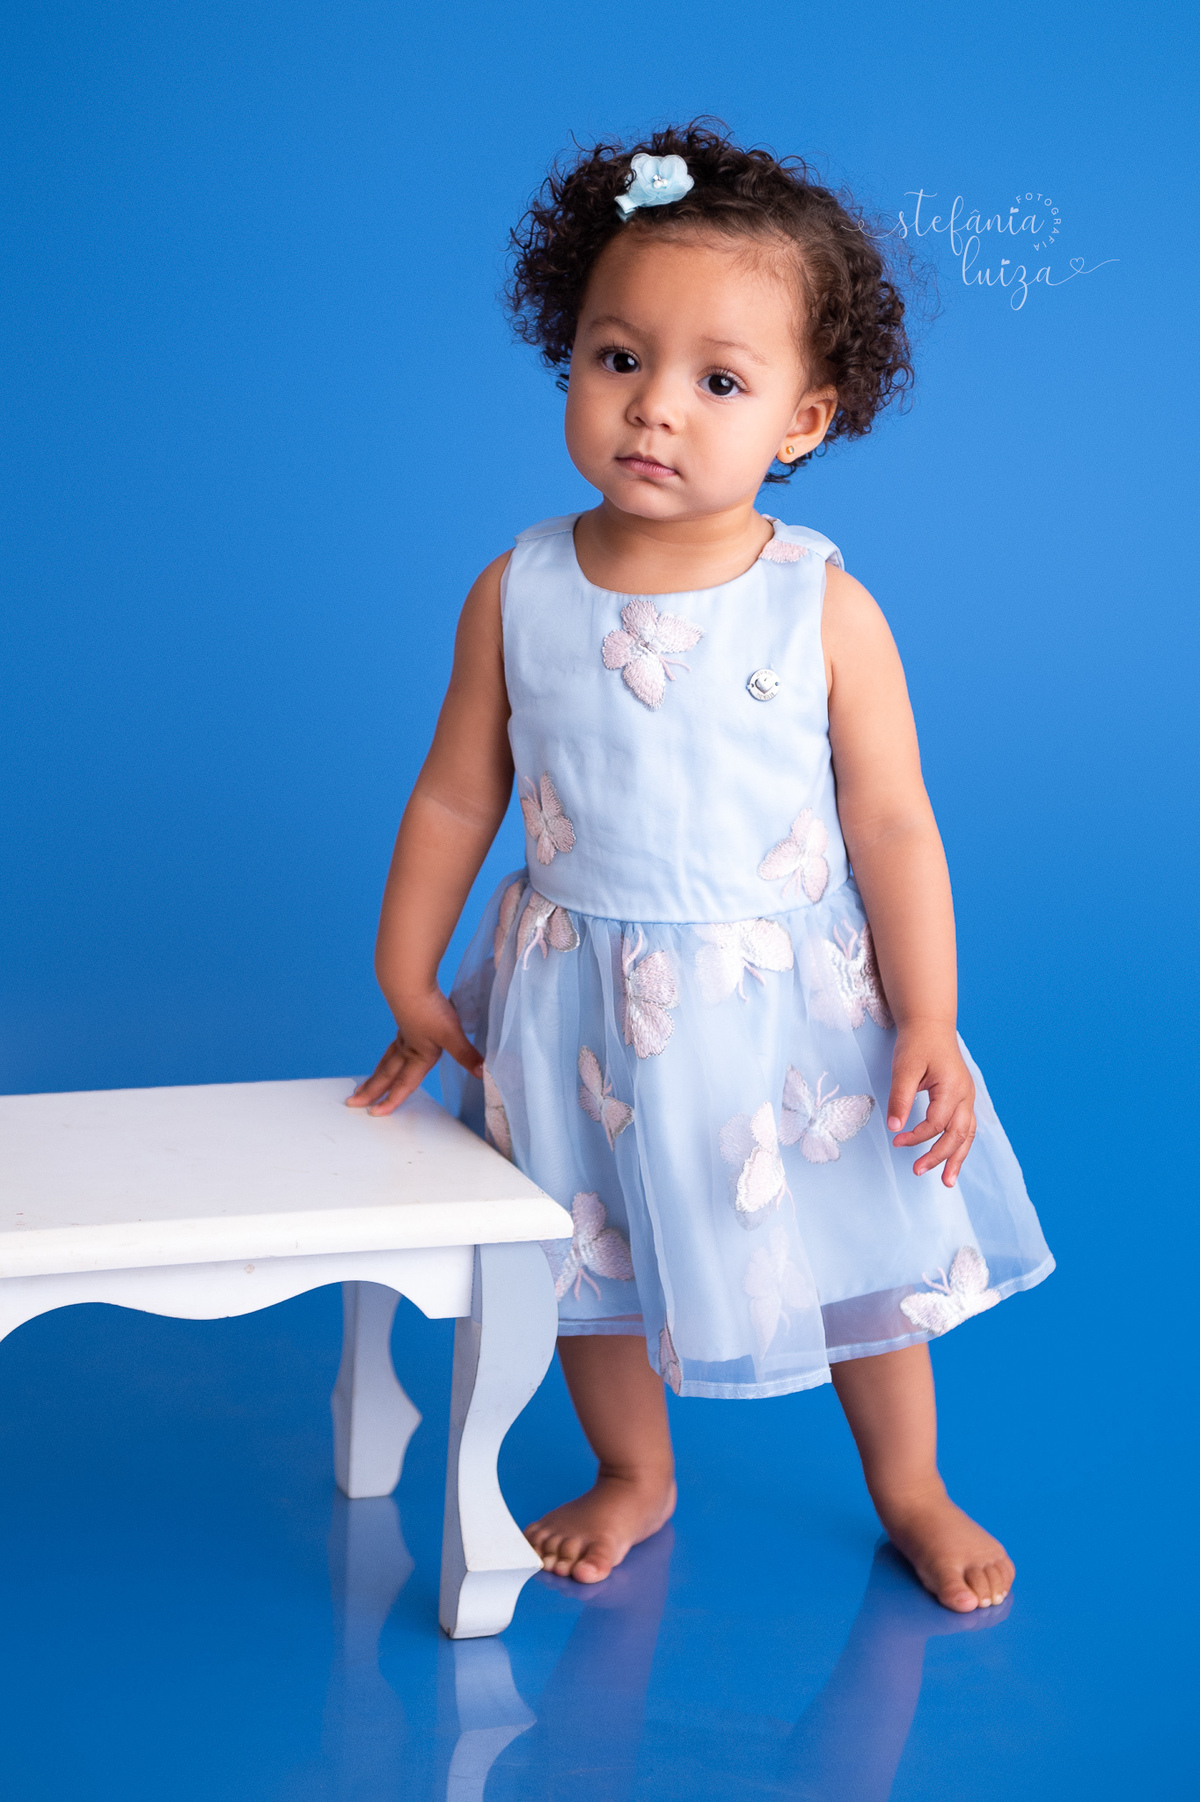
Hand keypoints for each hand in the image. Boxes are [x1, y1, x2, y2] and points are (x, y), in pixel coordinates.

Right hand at [345, 988, 482, 1116]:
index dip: (391, 1101)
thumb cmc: (429, 1009)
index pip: (404, 1084)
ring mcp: (403, 1034)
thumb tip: (483, 1073)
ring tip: (364, 1085)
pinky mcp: (404, 1021)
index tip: (376, 1114)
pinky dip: (387, 1055)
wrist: (409, 982)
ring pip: (386, 1060)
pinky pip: (393, 1045)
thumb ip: (466, 1055)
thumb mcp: (451, 1034)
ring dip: (376, 1075)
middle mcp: (407, 1048)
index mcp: (418, 1055)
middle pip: (386, 1074)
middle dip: (371, 1091)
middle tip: (354, 1103)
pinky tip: (391, 1053)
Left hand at [886, 1022, 975, 1185]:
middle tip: (918, 1171)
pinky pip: (966, 1127)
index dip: (917, 1136)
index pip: (937, 1122)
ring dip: (957, 1158)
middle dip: (939, 1156)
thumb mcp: (904, 1067)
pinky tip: (951, 1159)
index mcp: (953, 1087)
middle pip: (957, 1134)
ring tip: (947, 1182)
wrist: (930, 1025)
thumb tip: (894, 1127)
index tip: (896, 1140)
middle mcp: (966, 1095)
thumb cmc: (916, 1044)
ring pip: (967, 1134)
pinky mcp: (963, 1099)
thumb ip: (900, 1097)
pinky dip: (959, 1145)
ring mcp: (968, 1097)